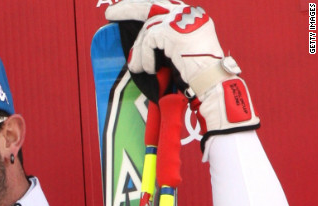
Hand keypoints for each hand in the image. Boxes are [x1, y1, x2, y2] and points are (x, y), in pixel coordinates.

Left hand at [106, 0, 258, 141]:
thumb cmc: (197, 74)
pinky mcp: (174, 30)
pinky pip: (149, 40)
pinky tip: (150, 69)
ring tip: (135, 67)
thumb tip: (141, 41)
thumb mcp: (178, 51)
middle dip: (128, 8)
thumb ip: (164, 42)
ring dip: (138, 51)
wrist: (212, 81)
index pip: (162, 5)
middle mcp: (188, 13)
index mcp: (191, 17)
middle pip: (152, 4)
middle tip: (110, 12)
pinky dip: (146, 56)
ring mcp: (182, 19)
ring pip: (148, 29)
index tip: (125, 8)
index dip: (142, 6)